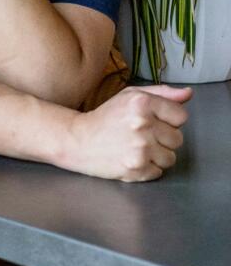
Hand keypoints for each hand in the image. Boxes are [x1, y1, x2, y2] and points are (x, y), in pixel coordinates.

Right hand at [67, 84, 191, 181]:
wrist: (79, 140)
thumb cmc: (106, 117)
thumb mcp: (130, 96)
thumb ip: (161, 93)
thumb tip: (188, 94)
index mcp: (142, 103)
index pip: (181, 116)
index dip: (169, 119)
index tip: (153, 120)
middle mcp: (143, 124)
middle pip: (178, 139)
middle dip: (163, 138)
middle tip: (142, 135)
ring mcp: (140, 148)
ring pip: (170, 158)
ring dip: (157, 155)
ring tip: (137, 148)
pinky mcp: (136, 168)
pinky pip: (158, 172)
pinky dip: (147, 168)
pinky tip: (131, 158)